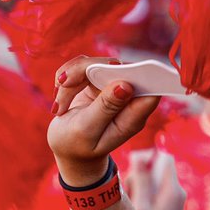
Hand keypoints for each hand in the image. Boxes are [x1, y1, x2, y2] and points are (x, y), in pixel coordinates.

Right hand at [48, 55, 159, 185]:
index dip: (142, 76)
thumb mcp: (87, 130)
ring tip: (59, 105)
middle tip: (64, 85)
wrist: (67, 147)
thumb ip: (106, 108)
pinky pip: (83, 66)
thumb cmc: (78, 144)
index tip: (119, 71)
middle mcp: (127, 99)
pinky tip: (59, 99)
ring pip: (95, 63)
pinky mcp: (100, 79)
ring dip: (71, 78)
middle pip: (116, 66)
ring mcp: (113, 87)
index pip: (149, 92)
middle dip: (85, 71)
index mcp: (132, 118)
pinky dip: (67, 78)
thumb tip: (127, 86)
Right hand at [127, 149, 186, 209]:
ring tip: (131, 206)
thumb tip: (141, 157)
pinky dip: (140, 198)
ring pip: (150, 182)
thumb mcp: (141, 207)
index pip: (163, 158)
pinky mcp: (165, 209)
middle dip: (138, 176)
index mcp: (173, 189)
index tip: (132, 169)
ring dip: (136, 188)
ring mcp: (171, 201)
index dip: (147, 158)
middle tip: (129, 194)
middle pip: (155, 169)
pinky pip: (151, 194)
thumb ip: (141, 180)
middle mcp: (175, 192)